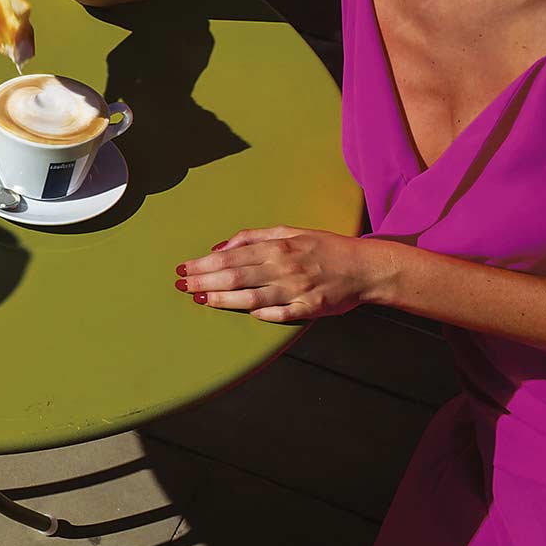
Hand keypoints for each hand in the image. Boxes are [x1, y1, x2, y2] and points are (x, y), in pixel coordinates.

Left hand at [177, 227, 390, 322]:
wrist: (364, 267)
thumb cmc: (324, 248)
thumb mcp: (290, 232)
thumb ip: (254, 237)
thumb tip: (221, 246)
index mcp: (277, 246)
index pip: (231, 256)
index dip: (204, 264)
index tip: (184, 268)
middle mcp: (283, 267)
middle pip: (234, 276)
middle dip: (204, 281)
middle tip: (182, 285)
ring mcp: (296, 290)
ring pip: (250, 297)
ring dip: (221, 299)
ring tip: (200, 299)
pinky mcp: (309, 309)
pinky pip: (278, 314)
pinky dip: (258, 313)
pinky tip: (241, 312)